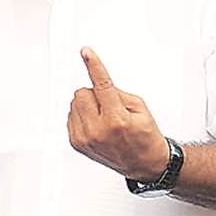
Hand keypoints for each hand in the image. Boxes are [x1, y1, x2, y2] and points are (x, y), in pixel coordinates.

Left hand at [67, 48, 169, 181]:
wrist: (144, 163)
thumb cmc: (144, 136)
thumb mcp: (139, 108)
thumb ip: (117, 92)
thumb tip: (96, 82)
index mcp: (116, 119)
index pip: (101, 85)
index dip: (94, 65)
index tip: (86, 52)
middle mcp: (97, 130)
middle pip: (82, 93)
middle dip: (94, 94)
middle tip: (109, 105)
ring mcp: (84, 138)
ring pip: (74, 103)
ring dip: (87, 105)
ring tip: (104, 118)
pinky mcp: (76, 143)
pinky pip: (71, 116)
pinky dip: (82, 116)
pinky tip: (96, 125)